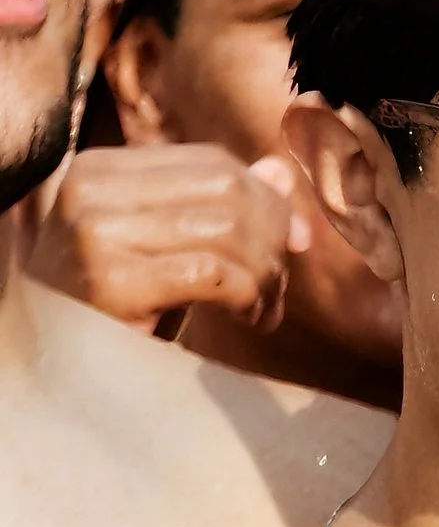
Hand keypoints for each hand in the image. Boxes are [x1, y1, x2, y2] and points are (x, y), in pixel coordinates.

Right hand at [28, 144, 302, 328]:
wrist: (55, 364)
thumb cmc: (112, 306)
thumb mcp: (162, 246)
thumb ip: (216, 205)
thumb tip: (280, 172)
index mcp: (98, 170)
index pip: (210, 161)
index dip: (267, 199)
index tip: (294, 241)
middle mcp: (90, 191)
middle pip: (226, 189)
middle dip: (272, 237)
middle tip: (279, 285)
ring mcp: (97, 234)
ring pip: (227, 230)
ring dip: (265, 275)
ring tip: (263, 309)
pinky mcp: (113, 283)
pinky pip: (214, 274)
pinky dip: (249, 297)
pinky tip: (248, 319)